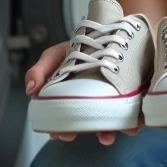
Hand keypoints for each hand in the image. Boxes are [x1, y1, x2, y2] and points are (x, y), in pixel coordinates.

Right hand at [25, 40, 142, 145]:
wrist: (108, 29)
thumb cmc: (80, 46)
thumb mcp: (55, 55)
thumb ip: (41, 70)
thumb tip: (30, 89)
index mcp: (73, 99)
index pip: (67, 121)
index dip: (63, 130)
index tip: (62, 134)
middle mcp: (94, 104)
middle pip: (94, 126)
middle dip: (95, 134)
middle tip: (98, 136)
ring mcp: (114, 101)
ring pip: (115, 123)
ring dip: (115, 132)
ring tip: (115, 134)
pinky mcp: (133, 95)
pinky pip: (135, 113)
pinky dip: (135, 122)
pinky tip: (134, 124)